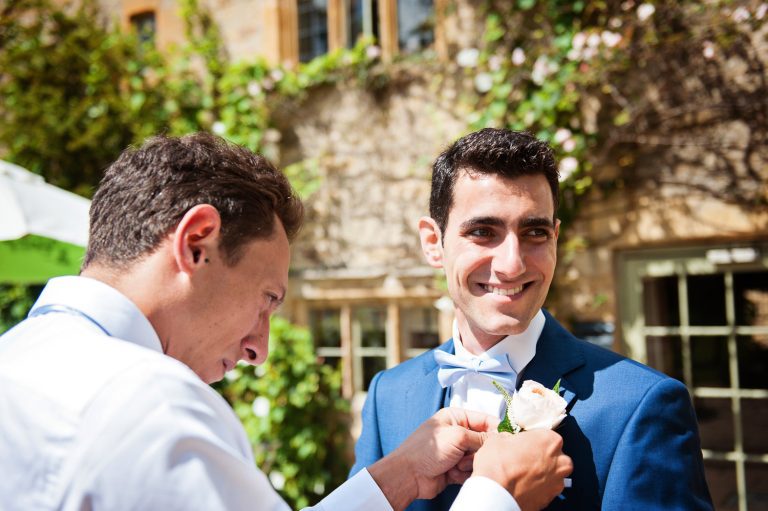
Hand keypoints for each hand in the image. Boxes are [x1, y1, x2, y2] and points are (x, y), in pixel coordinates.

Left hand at [368, 407, 498, 510]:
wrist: (410, 475)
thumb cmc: (427, 450)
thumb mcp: (457, 436)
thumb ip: (480, 437)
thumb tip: (498, 439)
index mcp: (455, 417)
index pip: (483, 420)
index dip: (496, 429)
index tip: (506, 439)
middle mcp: (456, 432)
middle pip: (482, 441)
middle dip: (478, 451)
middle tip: (468, 455)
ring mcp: (455, 451)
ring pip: (477, 458)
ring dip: (470, 464)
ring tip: (456, 465)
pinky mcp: (455, 468)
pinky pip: (470, 471)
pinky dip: (464, 474)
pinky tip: (452, 474)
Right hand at [472, 430, 572, 510]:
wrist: (495, 493)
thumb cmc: (498, 464)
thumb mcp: (498, 438)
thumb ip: (509, 438)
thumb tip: (507, 441)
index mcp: (550, 440)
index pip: (546, 435)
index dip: (534, 440)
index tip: (524, 443)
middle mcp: (560, 461)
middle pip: (555, 456)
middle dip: (543, 457)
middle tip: (524, 459)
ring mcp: (557, 482)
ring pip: (553, 475)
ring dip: (542, 474)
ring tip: (522, 475)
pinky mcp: (550, 499)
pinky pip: (546, 490)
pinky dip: (537, 488)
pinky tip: (523, 486)